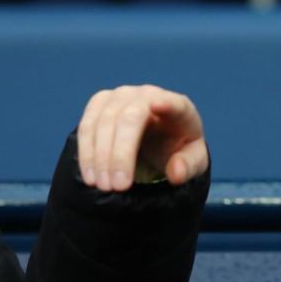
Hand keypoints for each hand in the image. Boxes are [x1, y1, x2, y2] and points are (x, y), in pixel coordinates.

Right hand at [77, 85, 207, 191]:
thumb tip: (175, 173)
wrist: (157, 137)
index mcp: (179, 107)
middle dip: (120, 154)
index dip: (166, 104)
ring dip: (100, 157)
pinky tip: (90, 176)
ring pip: (103, 122)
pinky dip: (87, 153)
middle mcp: (148, 95)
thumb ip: (189, 166)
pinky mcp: (100, 103)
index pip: (174, 104)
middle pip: (128, 118)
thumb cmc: (177, 148)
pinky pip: (87, 126)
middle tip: (118, 187)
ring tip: (103, 186)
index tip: (157, 106)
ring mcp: (121, 96)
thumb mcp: (193, 161)